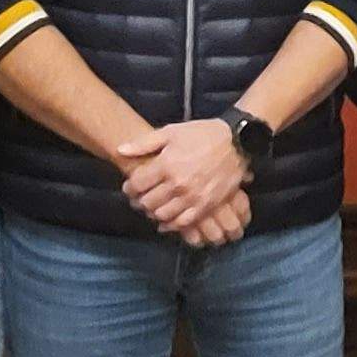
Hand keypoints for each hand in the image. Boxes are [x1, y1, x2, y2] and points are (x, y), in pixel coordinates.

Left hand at [117, 119, 252, 236]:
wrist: (236, 142)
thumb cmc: (202, 134)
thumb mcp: (171, 131)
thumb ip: (144, 143)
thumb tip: (120, 150)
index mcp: (167, 164)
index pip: (137, 184)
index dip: (129, 187)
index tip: (130, 186)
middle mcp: (178, 184)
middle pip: (147, 202)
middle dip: (139, 201)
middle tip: (140, 198)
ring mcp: (193, 197)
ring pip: (162, 214)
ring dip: (154, 213)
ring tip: (154, 207)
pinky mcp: (206, 205)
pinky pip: (183, 222)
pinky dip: (172, 224)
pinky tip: (167, 220)